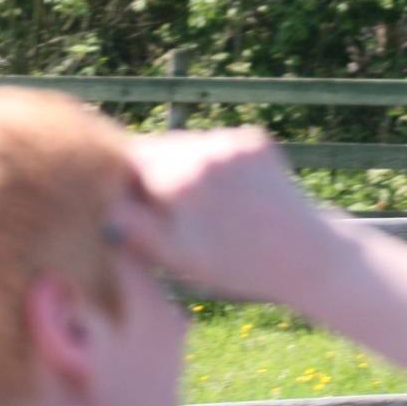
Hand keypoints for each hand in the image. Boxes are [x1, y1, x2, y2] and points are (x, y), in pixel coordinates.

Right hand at [116, 127, 347, 304]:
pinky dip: (214, 163)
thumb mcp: (175, 256)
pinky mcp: (253, 139)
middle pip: (156, 148)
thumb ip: (132, 224)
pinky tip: (230, 195)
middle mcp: (203, 152)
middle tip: (166, 208)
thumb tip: (100, 198)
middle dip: (152, 171)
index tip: (123, 197)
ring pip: (187, 145)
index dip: (118, 178)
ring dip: (184, 165)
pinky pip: (217, 144)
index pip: (126, 161)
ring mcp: (231, 142)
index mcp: (177, 181)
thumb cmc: (235, 266)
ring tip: (204, 206)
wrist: (306, 256)